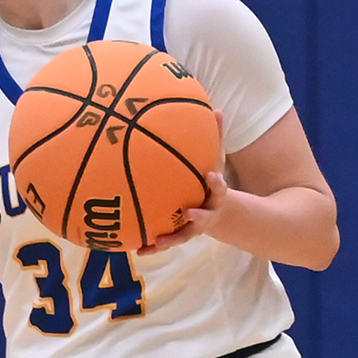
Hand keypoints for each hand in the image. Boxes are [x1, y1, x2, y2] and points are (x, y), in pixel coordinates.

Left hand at [137, 108, 227, 253]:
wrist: (219, 212)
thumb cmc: (210, 180)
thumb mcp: (216, 159)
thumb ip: (216, 138)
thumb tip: (218, 109)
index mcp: (215, 195)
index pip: (220, 188)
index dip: (217, 183)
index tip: (210, 176)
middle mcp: (206, 213)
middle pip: (204, 217)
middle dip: (198, 216)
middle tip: (188, 212)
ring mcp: (192, 227)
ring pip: (183, 236)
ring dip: (171, 240)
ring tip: (155, 242)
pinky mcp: (179, 236)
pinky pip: (165, 242)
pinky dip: (152, 246)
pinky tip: (136, 248)